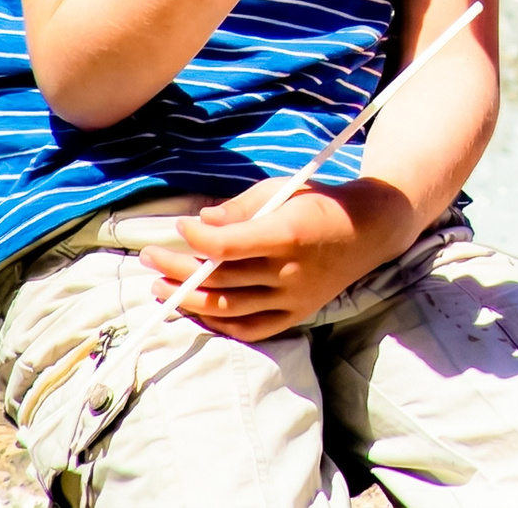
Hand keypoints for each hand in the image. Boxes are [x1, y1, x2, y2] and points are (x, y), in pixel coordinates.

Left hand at [139, 177, 409, 340]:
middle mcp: (290, 272)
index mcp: (288, 233)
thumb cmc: (320, 202)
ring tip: (159, 288)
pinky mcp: (297, 314)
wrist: (368, 230)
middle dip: (177, 267)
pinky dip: (219, 324)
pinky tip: (195, 310)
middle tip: (149, 257)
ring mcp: (293, 298)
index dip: (198, 239)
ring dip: (188, 300)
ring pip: (230, 307)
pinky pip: (251, 329)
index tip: (179, 227)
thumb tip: (201, 222)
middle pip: (221, 278)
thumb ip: (240, 208)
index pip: (230, 245)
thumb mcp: (283, 189)